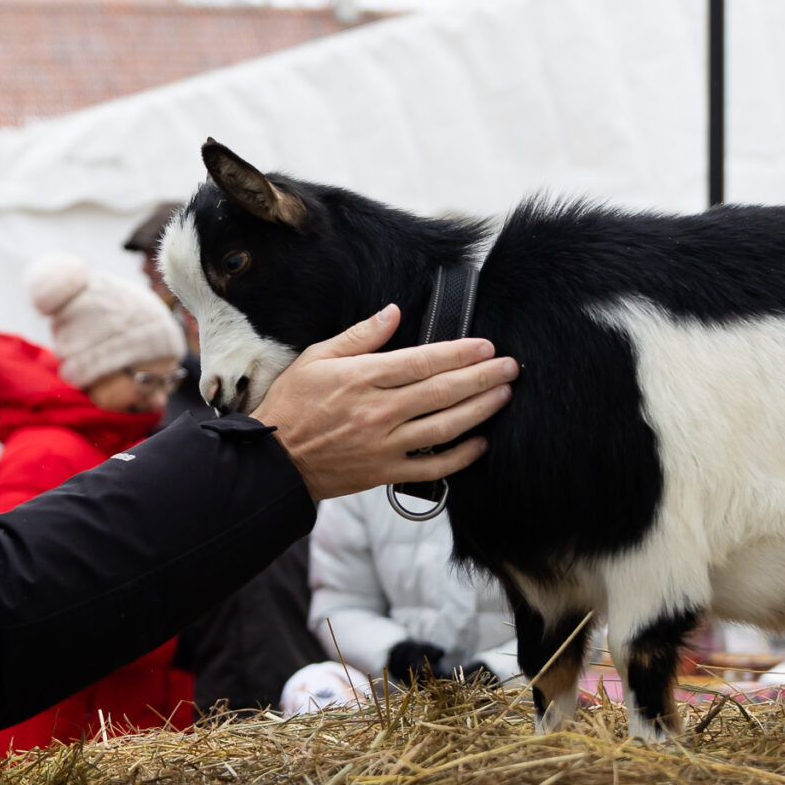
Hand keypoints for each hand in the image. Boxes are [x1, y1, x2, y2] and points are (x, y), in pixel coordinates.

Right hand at [252, 305, 514, 500]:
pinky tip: (480, 442)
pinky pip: (432, 467)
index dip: (459, 353)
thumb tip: (393, 312)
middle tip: (510, 367)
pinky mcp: (386, 472)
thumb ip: (359, 336)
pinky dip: (460, 456)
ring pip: (445, 427)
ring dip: (480, 410)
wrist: (275, 461)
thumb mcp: (317, 358)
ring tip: (503, 395)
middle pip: (442, 391)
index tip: (485, 346)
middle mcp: (378, 411)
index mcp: (362, 378)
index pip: (422, 361)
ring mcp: (384, 444)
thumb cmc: (293, 404)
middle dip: (482, 377)